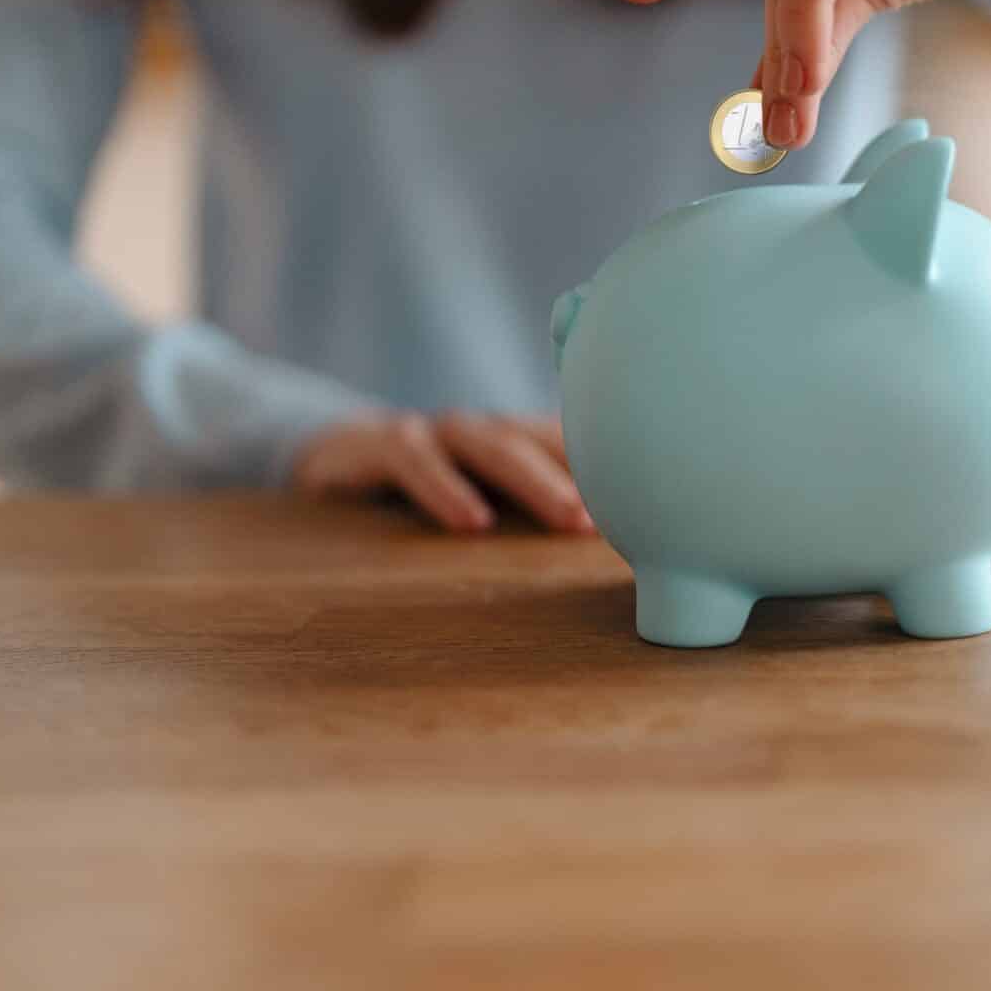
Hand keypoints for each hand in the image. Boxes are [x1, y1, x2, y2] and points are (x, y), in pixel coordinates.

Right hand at [291, 412, 594, 533]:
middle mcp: (486, 430)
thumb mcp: (487, 503)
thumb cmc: (434, 488)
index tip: (655, 510)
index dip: (614, 472)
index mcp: (520, 442)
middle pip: (547, 443)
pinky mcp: (383, 442)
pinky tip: (471, 523)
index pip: (577, 447)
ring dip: (535, 479)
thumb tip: (611, 560)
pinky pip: (416, 457)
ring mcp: (437, 431)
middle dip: (589, 476)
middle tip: (624, 518)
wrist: (335, 457)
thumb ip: (539, 518)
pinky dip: (445, 487)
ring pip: (493, 445)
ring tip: (570, 517)